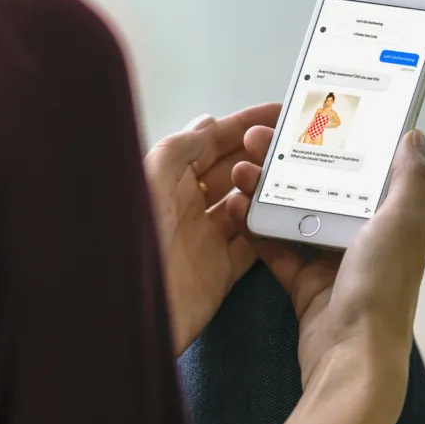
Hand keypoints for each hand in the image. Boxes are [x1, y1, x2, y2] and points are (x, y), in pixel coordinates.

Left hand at [144, 103, 279, 354]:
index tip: (279, 112)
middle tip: (299, 144)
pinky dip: (270, 231)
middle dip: (262, 154)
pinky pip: (253, 246)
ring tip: (300, 175)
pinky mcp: (219, 272)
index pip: (211, 142)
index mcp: (167, 178)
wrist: (124, 311)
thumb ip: (180, 148)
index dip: (244, 125)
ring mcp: (205, 238)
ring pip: (246, 205)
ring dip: (270, 190)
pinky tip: (291, 215)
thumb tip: (207, 122)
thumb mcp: (150, 178)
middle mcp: (186, 204)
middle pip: (232, 170)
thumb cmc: (130, 238)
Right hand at [227, 128, 424, 423]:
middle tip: (260, 140)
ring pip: (294, 213)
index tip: (308, 119)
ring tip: (243, 171)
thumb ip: (410, 179)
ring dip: (267, 189)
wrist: (349, 357)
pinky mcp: (304, 283)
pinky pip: (276, 248)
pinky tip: (241, 208)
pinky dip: (258, 229)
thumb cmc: (381, 295)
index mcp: (390, 221)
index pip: (362, 169)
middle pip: (321, 187)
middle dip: (289, 161)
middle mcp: (363, 239)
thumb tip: (415, 139)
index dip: (336, 142)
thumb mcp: (402, 225)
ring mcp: (332, 261)